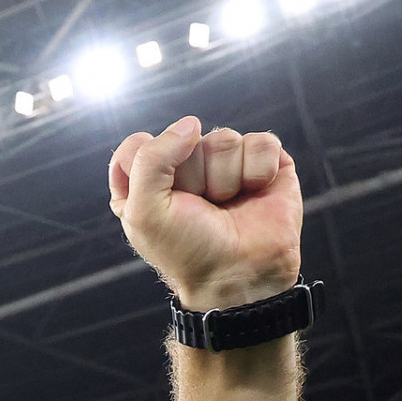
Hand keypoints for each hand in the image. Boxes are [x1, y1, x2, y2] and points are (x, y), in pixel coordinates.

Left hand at [108, 115, 302, 311]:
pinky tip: (255, 195)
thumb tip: (190, 124)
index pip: (137, 146)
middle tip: (200, 209)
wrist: (239, 276)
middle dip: (192, 176)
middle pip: (185, 139)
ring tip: (227, 206)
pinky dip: (258, 172)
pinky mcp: (264, 166)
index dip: (149, 166)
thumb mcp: (144, 213)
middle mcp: (186, 172)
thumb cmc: (188, 252)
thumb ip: (149, 160)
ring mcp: (227, 166)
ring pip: (224, 139)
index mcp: (148, 185)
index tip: (160, 197)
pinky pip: (261, 143)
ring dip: (226, 178)